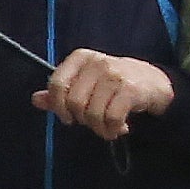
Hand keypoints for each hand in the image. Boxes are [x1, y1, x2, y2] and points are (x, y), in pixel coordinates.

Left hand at [35, 49, 173, 139]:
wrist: (154, 82)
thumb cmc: (114, 83)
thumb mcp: (86, 82)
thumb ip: (61, 91)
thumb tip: (36, 100)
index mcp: (81, 58)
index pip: (57, 84)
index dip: (58, 106)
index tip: (68, 118)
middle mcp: (97, 62)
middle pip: (74, 102)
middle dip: (82, 120)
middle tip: (92, 122)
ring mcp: (114, 75)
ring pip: (92, 113)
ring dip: (99, 128)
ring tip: (107, 128)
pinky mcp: (130, 90)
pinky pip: (111, 119)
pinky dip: (113, 130)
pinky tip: (119, 128)